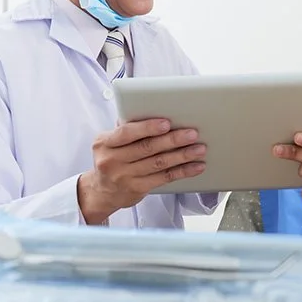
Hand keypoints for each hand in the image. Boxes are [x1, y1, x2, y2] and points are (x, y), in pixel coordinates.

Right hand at [78, 118, 205, 223]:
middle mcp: (112, 160)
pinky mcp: (138, 189)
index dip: (147, 127)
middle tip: (192, 133)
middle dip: (173, 140)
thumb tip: (152, 110)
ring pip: (159, 163)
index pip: (127, 133)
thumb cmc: (112, 158)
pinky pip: (164, 178)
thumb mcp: (110, 142)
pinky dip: (182, 171)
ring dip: (182, 155)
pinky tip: (196, 166)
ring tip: (199, 148)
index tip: (167, 123)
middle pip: (147, 148)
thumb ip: (127, 128)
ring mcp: (125, 177)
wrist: (102, 191)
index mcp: (105, 143)